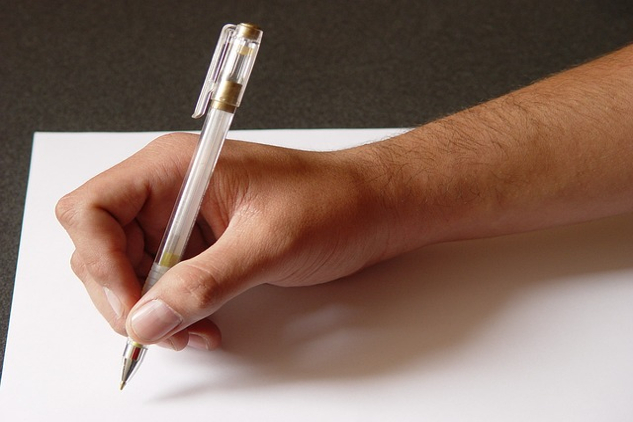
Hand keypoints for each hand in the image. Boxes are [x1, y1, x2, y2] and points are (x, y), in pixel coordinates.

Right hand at [56, 133, 393, 349]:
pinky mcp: (201, 244)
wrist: (370, 208)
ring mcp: (184, 218)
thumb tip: (147, 318)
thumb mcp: (269, 242)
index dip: (99, 262)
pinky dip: (175, 312)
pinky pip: (164, 284)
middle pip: (101, 247)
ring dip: (152, 312)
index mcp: (175, 167)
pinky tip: (202, 327)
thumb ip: (206, 283)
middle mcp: (171, 190)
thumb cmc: (333, 201)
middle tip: (159, 330)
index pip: (92, 209)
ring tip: (190, 333)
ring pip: (130, 272)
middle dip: (124, 296)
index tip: (131, 306)